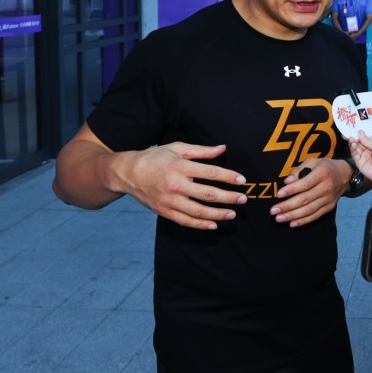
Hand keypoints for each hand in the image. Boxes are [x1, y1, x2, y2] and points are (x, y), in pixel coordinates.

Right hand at [114, 142, 247, 229]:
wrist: (128, 173)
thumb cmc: (155, 157)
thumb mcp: (177, 148)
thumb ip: (201, 150)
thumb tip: (223, 148)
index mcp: (180, 166)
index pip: (211, 173)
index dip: (229, 177)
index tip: (242, 180)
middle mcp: (175, 185)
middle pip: (207, 194)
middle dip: (228, 198)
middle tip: (243, 199)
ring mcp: (169, 200)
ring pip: (198, 211)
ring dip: (218, 214)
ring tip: (232, 214)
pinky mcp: (164, 211)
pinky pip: (185, 221)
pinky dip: (200, 225)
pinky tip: (213, 224)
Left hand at [271, 158, 347, 227]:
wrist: (345, 175)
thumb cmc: (325, 167)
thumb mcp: (313, 161)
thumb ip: (299, 169)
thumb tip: (287, 181)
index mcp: (322, 174)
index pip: (305, 184)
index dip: (291, 190)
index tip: (278, 194)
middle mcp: (327, 188)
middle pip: (305, 199)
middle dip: (287, 206)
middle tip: (273, 211)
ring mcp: (329, 199)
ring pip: (309, 210)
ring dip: (293, 216)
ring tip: (279, 218)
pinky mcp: (329, 207)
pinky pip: (315, 216)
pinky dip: (303, 221)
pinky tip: (292, 224)